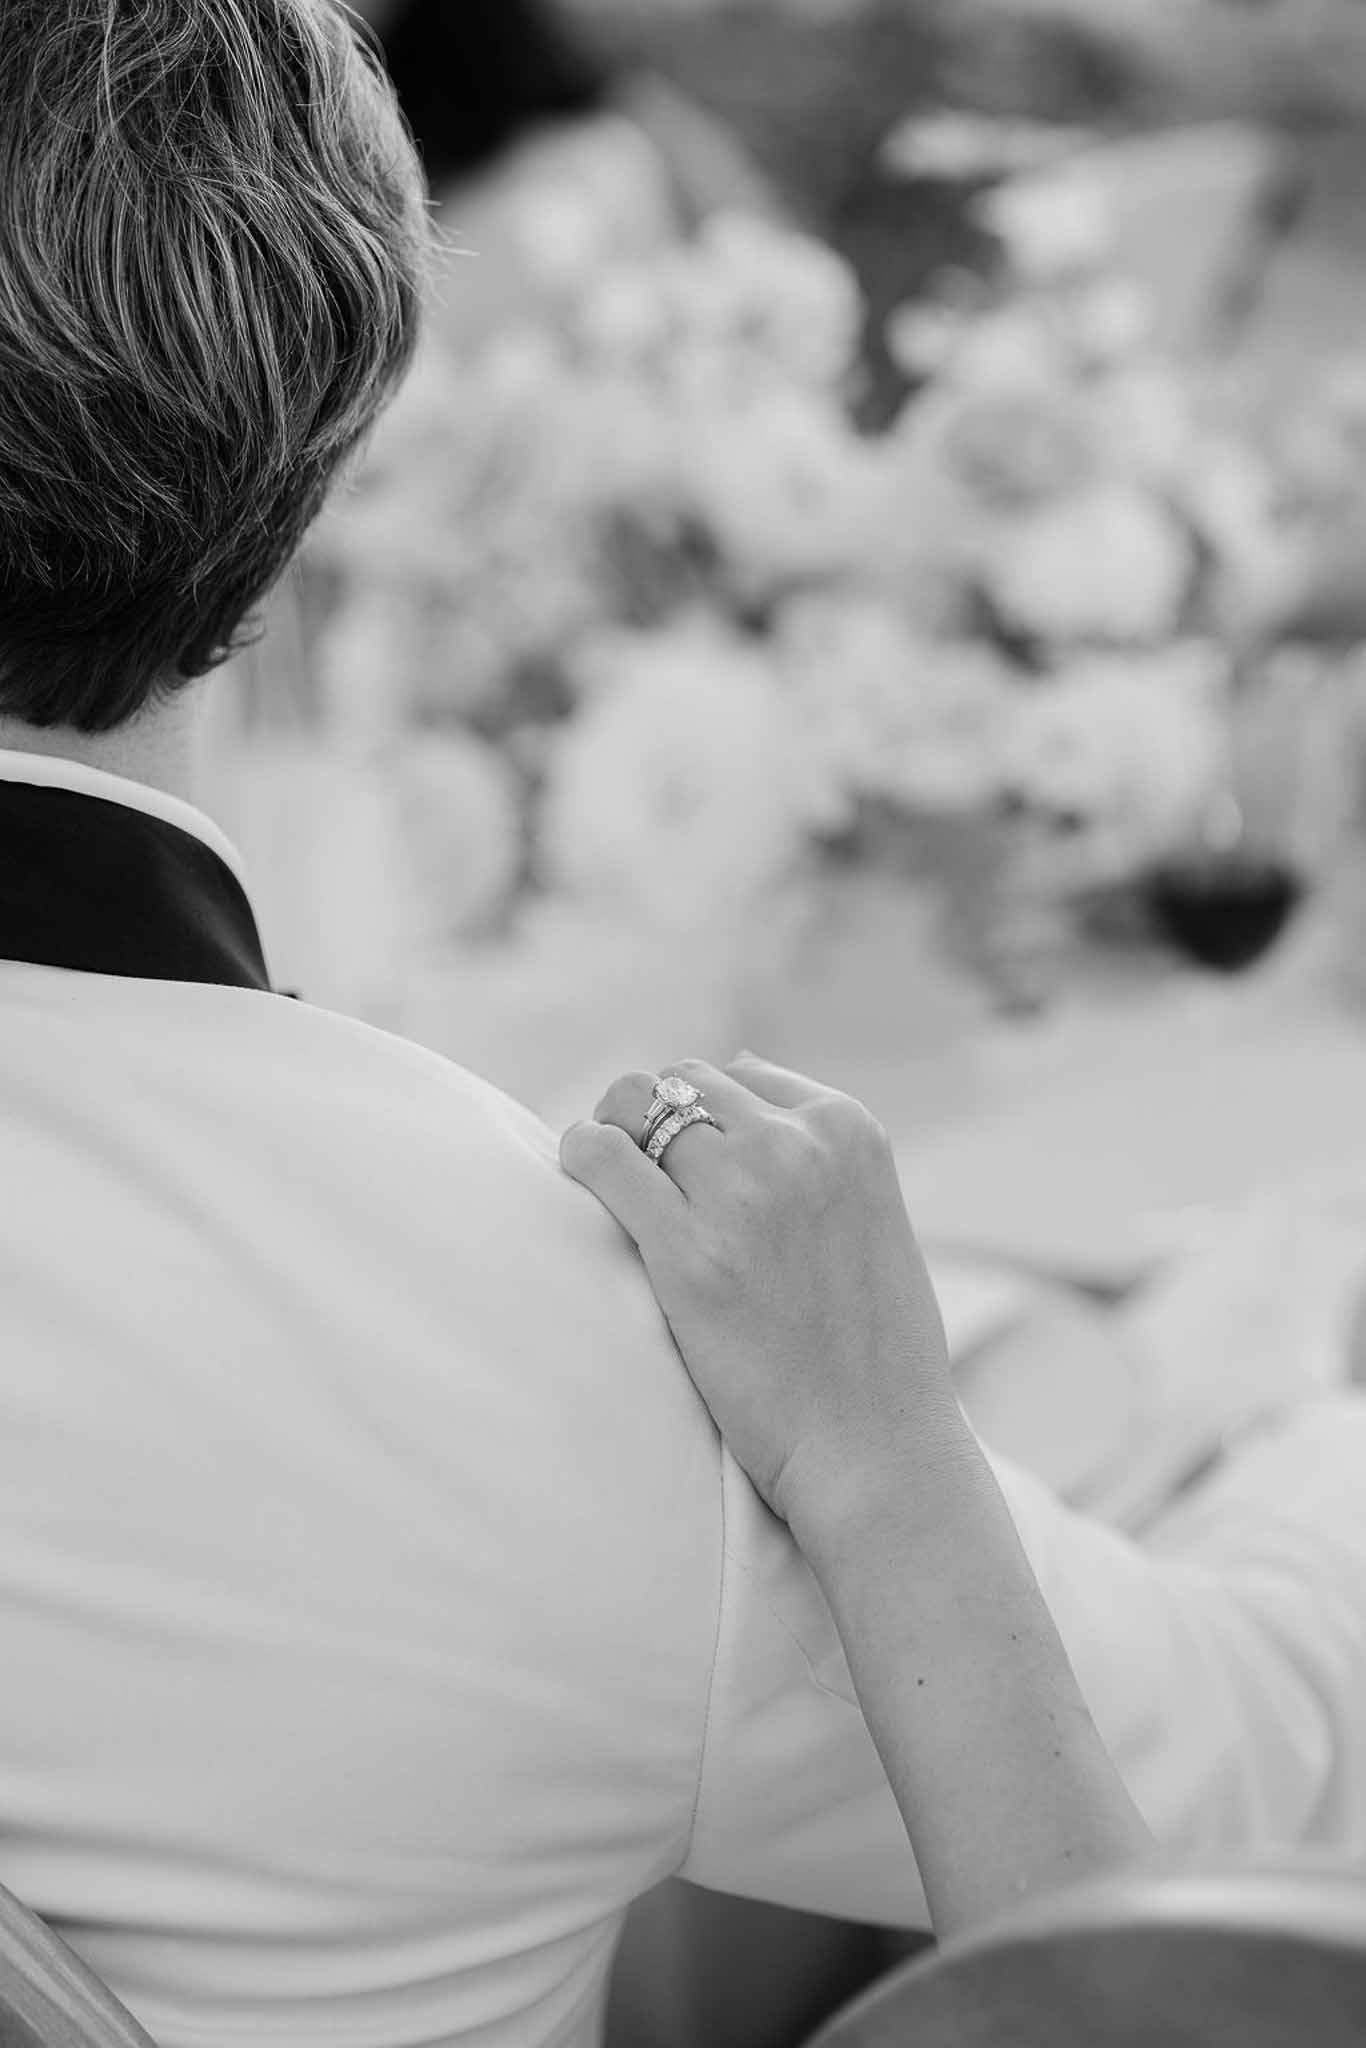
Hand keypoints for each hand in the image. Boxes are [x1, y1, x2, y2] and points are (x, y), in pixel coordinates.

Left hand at [560, 1056, 961, 1540]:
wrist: (878, 1450)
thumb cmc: (874, 1352)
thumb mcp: (872, 1212)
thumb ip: (815, 1149)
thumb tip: (736, 1062)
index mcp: (848, 1128)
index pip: (741, 1075)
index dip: (703, 1118)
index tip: (686, 1165)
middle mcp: (796, 1145)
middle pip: (683, 1082)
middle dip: (653, 1119)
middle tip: (636, 1176)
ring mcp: (741, 1194)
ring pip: (636, 1104)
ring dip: (613, 1134)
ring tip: (608, 1184)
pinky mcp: (687, 1252)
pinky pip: (602, 1158)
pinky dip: (580, 1156)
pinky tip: (577, 1183)